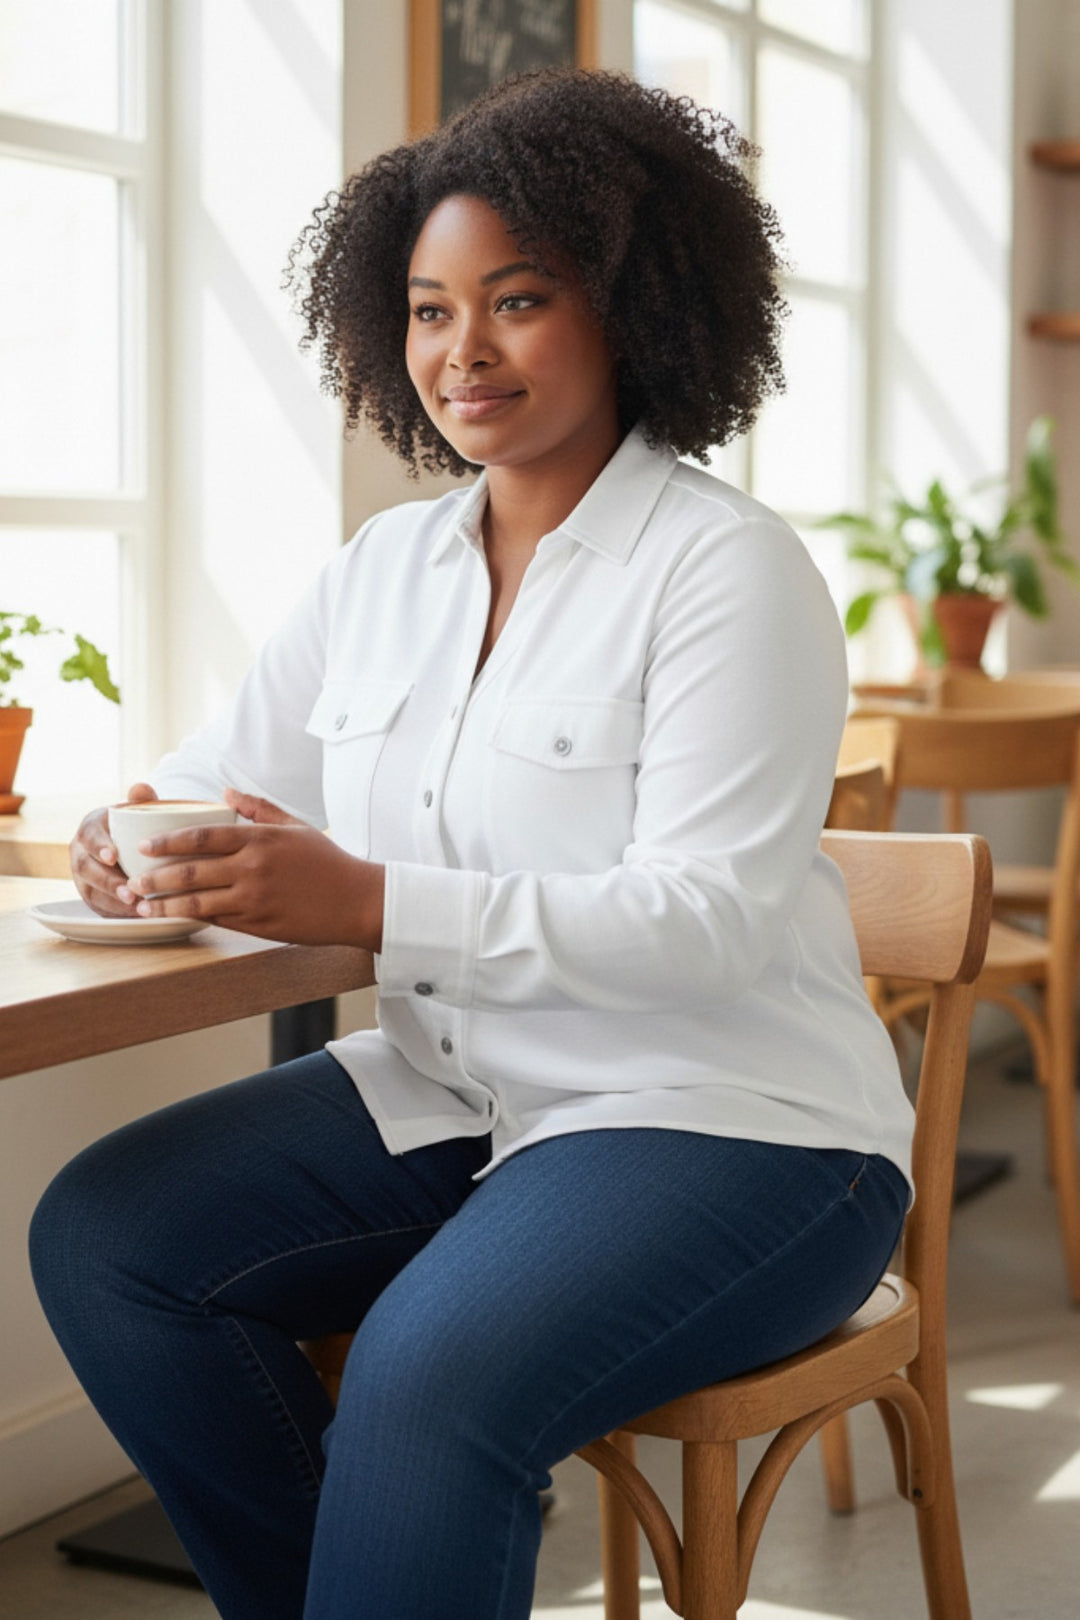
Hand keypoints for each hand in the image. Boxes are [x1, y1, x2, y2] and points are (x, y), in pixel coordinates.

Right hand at [70, 782, 158, 916]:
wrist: (130, 845)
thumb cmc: (135, 825)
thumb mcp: (138, 810)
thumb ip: (141, 799)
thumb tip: (142, 789)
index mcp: (90, 828)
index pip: (89, 836)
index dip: (99, 846)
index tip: (113, 856)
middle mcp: (80, 852)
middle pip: (86, 868)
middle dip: (107, 881)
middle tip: (130, 891)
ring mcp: (83, 877)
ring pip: (90, 891)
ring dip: (112, 901)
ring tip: (136, 906)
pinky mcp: (91, 896)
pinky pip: (99, 907)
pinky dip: (117, 913)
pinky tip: (137, 915)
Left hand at [127, 789, 384, 949]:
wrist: (355, 900)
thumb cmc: (327, 862)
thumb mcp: (295, 827)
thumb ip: (259, 808)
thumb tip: (227, 791)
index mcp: (259, 839)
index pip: (202, 836)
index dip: (169, 842)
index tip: (145, 847)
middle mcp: (252, 868)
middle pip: (191, 871)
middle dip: (156, 877)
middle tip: (132, 880)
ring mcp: (254, 898)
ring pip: (197, 903)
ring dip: (165, 906)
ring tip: (142, 907)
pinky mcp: (259, 924)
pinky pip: (217, 921)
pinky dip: (193, 919)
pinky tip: (176, 919)